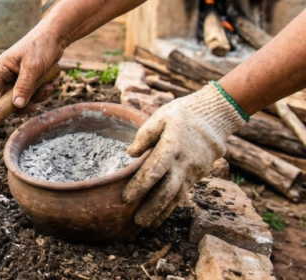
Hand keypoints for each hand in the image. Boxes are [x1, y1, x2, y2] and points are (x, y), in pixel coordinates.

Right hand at [0, 24, 66, 119]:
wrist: (56, 35)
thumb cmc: (40, 45)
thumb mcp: (32, 67)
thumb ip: (24, 86)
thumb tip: (17, 105)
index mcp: (2, 68)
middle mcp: (8, 73)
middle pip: (10, 98)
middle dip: (24, 102)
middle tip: (34, 106)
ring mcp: (19, 76)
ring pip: (24, 97)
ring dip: (38, 94)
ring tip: (49, 85)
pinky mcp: (30, 78)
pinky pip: (34, 92)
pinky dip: (44, 89)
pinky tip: (52, 81)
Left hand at [122, 86, 246, 227]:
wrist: (214, 118)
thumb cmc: (182, 115)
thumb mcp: (161, 117)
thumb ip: (145, 135)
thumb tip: (130, 153)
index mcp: (172, 147)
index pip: (154, 171)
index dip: (140, 186)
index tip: (126, 198)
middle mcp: (184, 163)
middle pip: (167, 190)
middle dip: (151, 208)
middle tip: (136, 222)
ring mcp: (194, 171)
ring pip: (177, 196)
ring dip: (162, 212)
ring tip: (147, 224)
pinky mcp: (198, 175)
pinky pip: (184, 193)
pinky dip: (172, 206)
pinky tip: (161, 215)